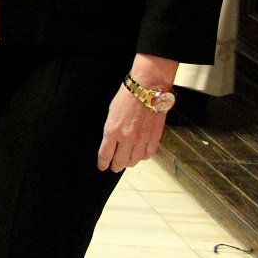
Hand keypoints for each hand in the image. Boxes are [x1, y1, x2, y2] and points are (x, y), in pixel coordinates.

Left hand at [98, 52, 178, 171]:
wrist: (147, 90)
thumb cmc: (127, 98)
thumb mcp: (111, 113)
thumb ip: (111, 130)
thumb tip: (111, 142)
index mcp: (112, 131)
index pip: (105, 154)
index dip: (103, 163)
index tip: (102, 166)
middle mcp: (127, 138)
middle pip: (120, 161)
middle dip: (116, 166)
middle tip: (114, 167)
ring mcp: (142, 140)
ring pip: (134, 160)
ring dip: (129, 162)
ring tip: (126, 162)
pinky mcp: (154, 138)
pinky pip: (148, 154)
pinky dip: (143, 156)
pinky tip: (139, 155)